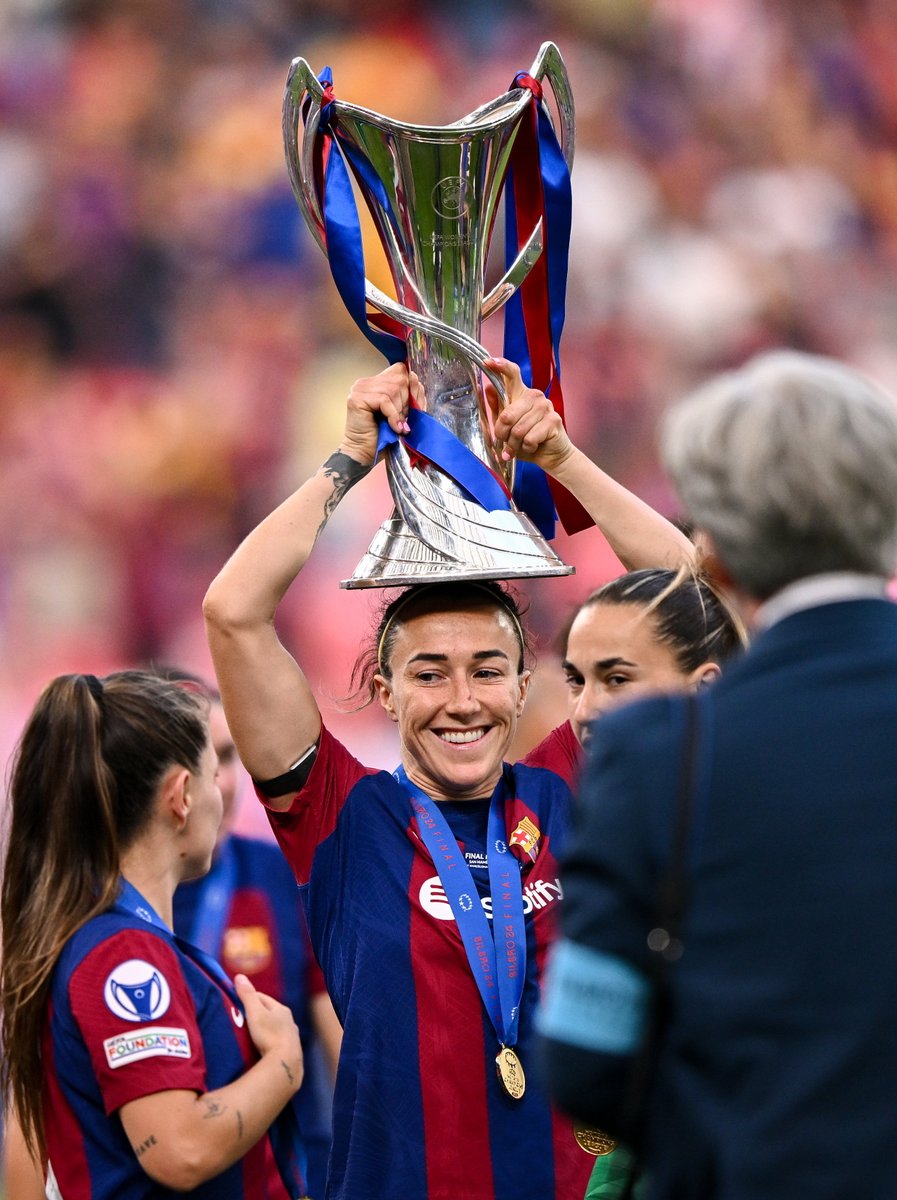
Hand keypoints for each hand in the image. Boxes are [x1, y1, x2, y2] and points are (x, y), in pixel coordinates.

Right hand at [235, 973, 302, 1090]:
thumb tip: (239, 976)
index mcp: (281, 1009)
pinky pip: (276, 1041)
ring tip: (251, 1033)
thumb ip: (247, 995)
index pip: (262, 998)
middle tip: (241, 1018)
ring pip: (275, 1027)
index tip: (237, 1001)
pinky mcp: (290, 1050)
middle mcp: (289, 1020)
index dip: (249, 998)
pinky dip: (269, 1040)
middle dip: (256, 1013)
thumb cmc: (269, 1035)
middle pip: (269, 1013)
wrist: (285, 1062)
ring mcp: (291, 1036)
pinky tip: (263, 1047)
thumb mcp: (255, 1013)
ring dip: (264, 1028)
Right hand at [338, 362, 423, 466]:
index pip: (399, 369)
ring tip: (397, 425)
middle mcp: (366, 382)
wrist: (366, 454)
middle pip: (399, 378)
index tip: (409, 408)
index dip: (409, 387)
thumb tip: (415, 378)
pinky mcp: (357, 398)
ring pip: (392, 389)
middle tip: (402, 420)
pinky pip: (384, 399)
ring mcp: (360, 388)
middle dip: (406, 401)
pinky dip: (393, 415)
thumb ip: (412, 396)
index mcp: (377, 382)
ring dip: (399, 410)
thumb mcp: (405, 412)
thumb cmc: (385, 436)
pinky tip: (394, 427)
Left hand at [484, 356, 573, 474]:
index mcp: (521, 394)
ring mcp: (546, 406)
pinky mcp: (554, 420)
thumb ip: (498, 408)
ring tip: (520, 446)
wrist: (551, 455)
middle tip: (506, 442)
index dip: (500, 366)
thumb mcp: (507, 426)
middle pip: (508, 414)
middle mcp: (534, 396)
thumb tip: (487, 388)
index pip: (512, 373)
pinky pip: (529, 438)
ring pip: (518, 429)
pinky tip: (532, 447)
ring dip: (515, 444)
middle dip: (503, 434)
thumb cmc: (527, 440)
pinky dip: (527, 448)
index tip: (487, 362)